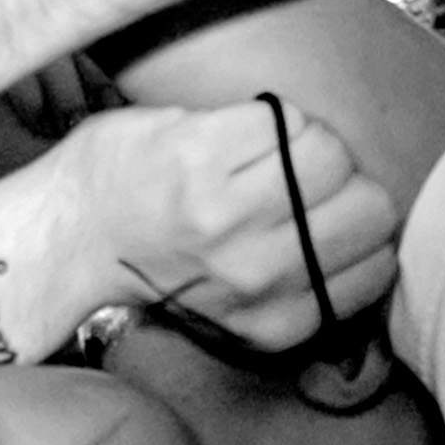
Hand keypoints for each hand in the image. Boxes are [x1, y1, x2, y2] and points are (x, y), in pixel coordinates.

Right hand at [57, 101, 401, 352]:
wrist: (73, 248)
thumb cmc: (119, 169)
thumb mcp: (168, 118)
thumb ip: (244, 122)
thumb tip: (317, 130)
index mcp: (202, 161)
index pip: (311, 132)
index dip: (300, 129)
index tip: (277, 139)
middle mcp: (230, 227)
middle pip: (348, 178)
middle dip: (334, 166)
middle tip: (306, 172)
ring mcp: (253, 284)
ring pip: (370, 230)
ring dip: (352, 211)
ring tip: (317, 211)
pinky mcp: (269, 326)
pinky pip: (360, 286)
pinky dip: (355, 262)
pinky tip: (324, 250)